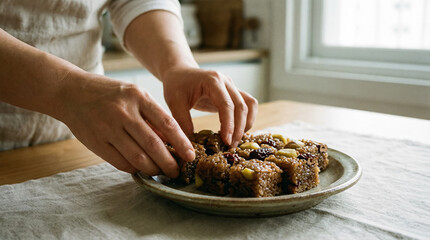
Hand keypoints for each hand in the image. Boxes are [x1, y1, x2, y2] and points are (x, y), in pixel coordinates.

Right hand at [57, 71, 194, 177]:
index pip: (167, 124)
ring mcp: (108, 128)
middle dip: (169, 162)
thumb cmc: (109, 94)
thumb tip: (171, 141)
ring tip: (160, 172)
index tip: (190, 156)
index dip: (181, 143)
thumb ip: (151, 115)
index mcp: (138, 97)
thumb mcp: (134, 94)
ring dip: (152, 169)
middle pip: (154, 145)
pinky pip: (121, 162)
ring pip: (138, 157)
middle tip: (176, 172)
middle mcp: (124, 112)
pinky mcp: (96, 142)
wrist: (71, 92)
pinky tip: (140, 168)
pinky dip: (134, 168)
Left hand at [162, 66, 257, 146]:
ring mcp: (232, 86)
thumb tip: (191, 145)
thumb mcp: (174, 102)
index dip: (229, 125)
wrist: (181, 72)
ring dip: (246, 124)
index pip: (226, 105)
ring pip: (249, 105)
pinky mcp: (234, 92)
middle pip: (241, 106)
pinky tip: (238, 132)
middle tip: (231, 146)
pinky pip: (248, 105)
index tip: (226, 141)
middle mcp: (226, 81)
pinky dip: (247, 118)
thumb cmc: (176, 85)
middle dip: (239, 128)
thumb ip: (182, 121)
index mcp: (212, 81)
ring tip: (235, 141)